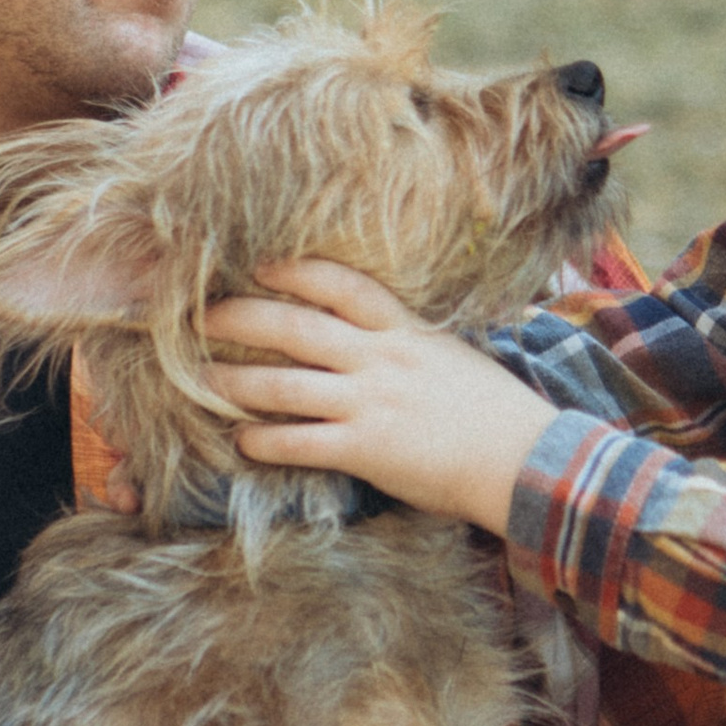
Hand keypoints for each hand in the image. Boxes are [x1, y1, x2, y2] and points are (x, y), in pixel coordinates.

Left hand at [204, 260, 560, 533]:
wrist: (526, 459)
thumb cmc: (496, 411)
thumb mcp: (452, 358)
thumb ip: (411, 346)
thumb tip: (382, 342)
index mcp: (405, 331)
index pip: (342, 285)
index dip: (296, 271)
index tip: (260, 266)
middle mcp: (381, 358)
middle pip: (295, 327)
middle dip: (241, 318)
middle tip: (199, 317)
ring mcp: (371, 402)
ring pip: (284, 384)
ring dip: (235, 382)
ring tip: (200, 381)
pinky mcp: (368, 448)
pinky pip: (301, 441)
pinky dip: (265, 440)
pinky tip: (241, 441)